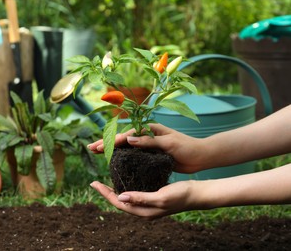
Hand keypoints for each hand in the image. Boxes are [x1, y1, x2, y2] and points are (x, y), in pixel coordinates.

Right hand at [88, 123, 206, 172]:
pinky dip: (121, 156)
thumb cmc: (187, 147)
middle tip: (91, 148)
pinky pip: (132, 155)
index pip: (127, 134)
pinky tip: (113, 161)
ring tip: (96, 152)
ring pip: (125, 146)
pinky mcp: (150, 155)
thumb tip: (128, 139)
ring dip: (111, 149)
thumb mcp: (169, 143)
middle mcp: (146, 135)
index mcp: (150, 129)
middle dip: (106, 142)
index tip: (101, 146)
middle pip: (122, 138)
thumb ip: (149, 142)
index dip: (113, 140)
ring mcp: (147, 145)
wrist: (200, 157)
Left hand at [90, 180, 197, 217]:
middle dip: (107, 192)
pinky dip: (127, 186)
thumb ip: (140, 198)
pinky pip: (135, 193)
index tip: (94, 184)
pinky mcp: (153, 196)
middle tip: (95, 182)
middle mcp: (144, 210)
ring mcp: (149, 204)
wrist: (197, 194)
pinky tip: (125, 178)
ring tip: (106, 180)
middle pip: (120, 202)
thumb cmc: (181, 195)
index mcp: (144, 211)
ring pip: (127, 197)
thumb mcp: (160, 196)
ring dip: (115, 190)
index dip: (105, 194)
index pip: (119, 204)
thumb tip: (120, 198)